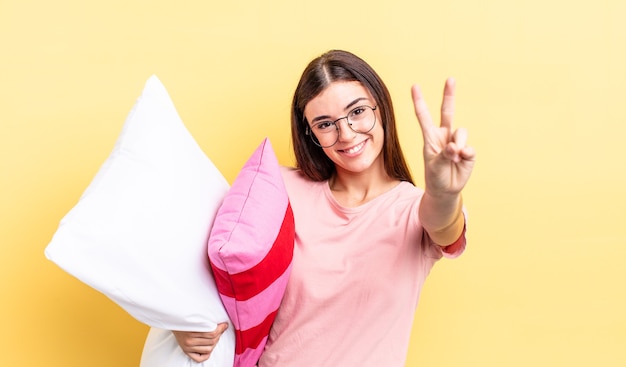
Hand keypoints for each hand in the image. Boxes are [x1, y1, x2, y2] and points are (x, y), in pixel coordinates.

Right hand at [172, 322, 228, 362]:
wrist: (173, 320)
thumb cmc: (187, 318)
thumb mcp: (196, 317)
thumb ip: (207, 320)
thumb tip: (223, 324)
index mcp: (192, 331)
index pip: (212, 333)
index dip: (221, 328)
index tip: (225, 325)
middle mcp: (189, 341)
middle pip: (212, 341)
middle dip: (219, 335)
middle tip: (220, 329)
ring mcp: (188, 347)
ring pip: (209, 349)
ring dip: (214, 343)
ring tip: (215, 337)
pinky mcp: (186, 351)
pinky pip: (199, 358)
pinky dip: (206, 355)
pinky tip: (208, 348)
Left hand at [411, 78, 475, 196]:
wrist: (446, 190)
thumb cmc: (435, 176)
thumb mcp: (434, 166)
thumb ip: (444, 154)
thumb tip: (456, 146)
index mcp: (430, 136)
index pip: (424, 116)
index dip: (419, 101)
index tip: (414, 86)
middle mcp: (444, 135)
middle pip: (447, 111)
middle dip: (449, 95)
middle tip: (450, 79)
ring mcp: (457, 141)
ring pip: (460, 132)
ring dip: (457, 145)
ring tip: (453, 159)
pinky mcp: (468, 151)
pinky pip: (469, 147)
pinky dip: (465, 154)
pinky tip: (460, 160)